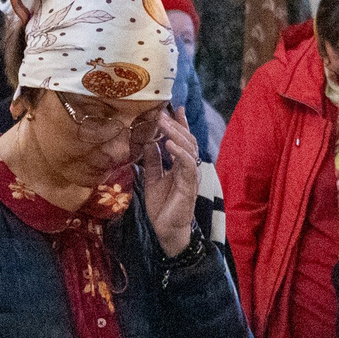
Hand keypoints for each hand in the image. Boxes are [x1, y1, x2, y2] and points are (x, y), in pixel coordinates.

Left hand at [140, 108, 202, 257]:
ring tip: (164, 123)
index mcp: (180, 165)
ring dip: (176, 134)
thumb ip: (152, 161)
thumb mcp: (152, 179)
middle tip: (162, 112)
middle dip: (176, 125)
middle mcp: (188, 168)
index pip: (183, 140)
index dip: (180, 124)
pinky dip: (179, 152)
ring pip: (189, 149)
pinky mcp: (189, 185)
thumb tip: (147, 142)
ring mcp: (191, 175)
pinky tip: (169, 144)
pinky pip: (187, 165)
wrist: (166, 229)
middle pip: (187, 140)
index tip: (175, 108)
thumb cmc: (161, 206)